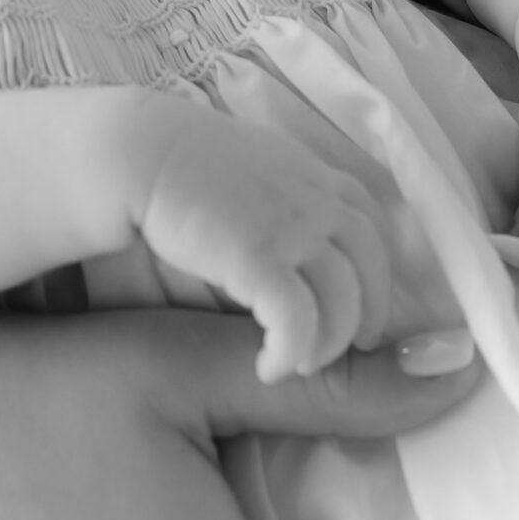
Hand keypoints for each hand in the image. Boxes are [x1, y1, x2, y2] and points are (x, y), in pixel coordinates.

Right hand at [133, 106, 395, 378]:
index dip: (377, 266)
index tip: (369, 301)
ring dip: (329, 340)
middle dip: (370, 310)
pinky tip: (269, 368)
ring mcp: (291, 227)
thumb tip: (286, 232)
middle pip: (369, 261)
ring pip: (342, 298)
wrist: (141, 151)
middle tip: (358, 347)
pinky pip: (296, 319)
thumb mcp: (248, 167)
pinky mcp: (259, 258)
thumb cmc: (180, 163)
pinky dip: (291, 351)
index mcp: (310, 174)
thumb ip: (278, 193)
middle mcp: (312, 198)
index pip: (369, 219)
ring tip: (303, 364)